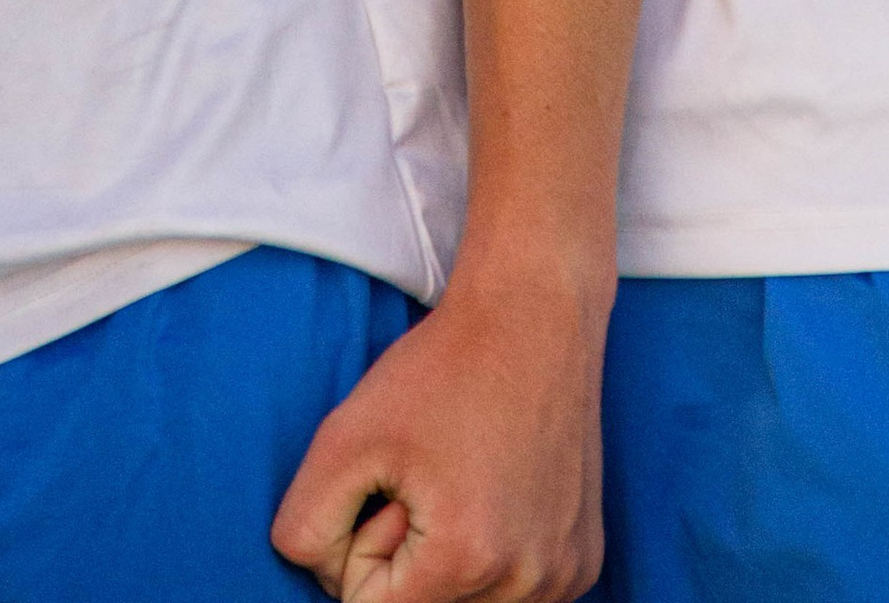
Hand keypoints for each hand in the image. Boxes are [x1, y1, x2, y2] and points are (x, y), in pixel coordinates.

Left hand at [271, 274, 606, 602]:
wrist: (534, 313)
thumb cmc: (443, 366)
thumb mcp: (344, 435)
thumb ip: (306, 526)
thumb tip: (321, 576)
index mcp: (466, 559)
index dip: (363, 546)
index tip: (391, 487)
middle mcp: (528, 584)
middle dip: (405, 557)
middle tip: (428, 477)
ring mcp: (563, 577)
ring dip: (448, 559)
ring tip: (464, 480)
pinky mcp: (583, 562)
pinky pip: (510, 590)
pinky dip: (491, 556)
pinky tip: (498, 490)